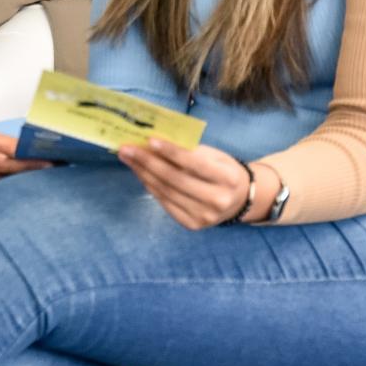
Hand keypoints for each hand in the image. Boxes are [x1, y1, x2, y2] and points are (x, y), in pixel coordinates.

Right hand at [0, 126, 51, 198]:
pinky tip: (14, 196)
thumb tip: (34, 150)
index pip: (6, 164)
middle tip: (52, 177)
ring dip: (17, 191)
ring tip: (35, 186)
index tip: (51, 166)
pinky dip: (2, 199)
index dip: (29, 166)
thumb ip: (8, 145)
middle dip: (28, 179)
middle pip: (4, 182)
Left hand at [118, 139, 253, 229]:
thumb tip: (154, 142)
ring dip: (143, 174)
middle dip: (147, 162)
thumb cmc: (223, 171)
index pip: (194, 163)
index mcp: (228, 178)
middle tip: (127, 149)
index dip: (170, 152)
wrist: (239, 199)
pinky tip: (140, 174)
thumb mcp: (215, 156)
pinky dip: (150, 187)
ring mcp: (204, 216)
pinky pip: (165, 203)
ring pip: (166, 192)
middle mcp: (217, 200)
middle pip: (174, 179)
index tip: (149, 140)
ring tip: (128, 159)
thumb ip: (190, 150)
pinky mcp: (192, 225)